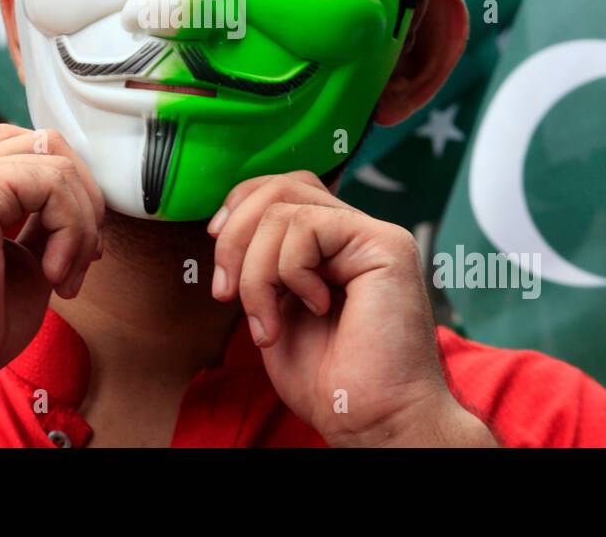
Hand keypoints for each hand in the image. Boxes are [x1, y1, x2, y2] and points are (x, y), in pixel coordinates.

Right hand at [0, 124, 104, 393]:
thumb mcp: (26, 261)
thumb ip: (45, 224)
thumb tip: (86, 204)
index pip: (34, 154)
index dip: (72, 196)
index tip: (81, 255)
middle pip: (49, 144)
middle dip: (85, 200)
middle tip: (84, 259)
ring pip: (56, 161)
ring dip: (81, 223)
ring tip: (64, 275)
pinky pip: (52, 182)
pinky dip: (70, 229)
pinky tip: (52, 273)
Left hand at [208, 171, 494, 446]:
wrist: (371, 419)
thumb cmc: (330, 379)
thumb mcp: (274, 307)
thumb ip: (261, 262)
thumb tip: (225, 227)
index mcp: (330, 246)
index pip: (280, 189)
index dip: (238, 211)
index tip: (221, 266)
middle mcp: (353, 233)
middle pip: (278, 187)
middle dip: (234, 238)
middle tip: (227, 294)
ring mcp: (371, 235)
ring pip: (283, 209)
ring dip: (257, 271)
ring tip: (271, 321)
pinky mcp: (384, 244)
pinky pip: (307, 227)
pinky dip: (289, 272)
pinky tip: (315, 307)